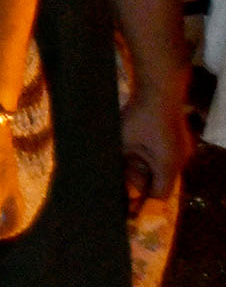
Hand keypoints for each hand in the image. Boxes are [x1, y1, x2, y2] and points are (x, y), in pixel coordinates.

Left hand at [122, 84, 193, 200]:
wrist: (158, 90)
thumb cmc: (139, 117)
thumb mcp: (124, 142)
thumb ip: (120, 163)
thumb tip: (107, 176)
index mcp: (168, 165)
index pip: (159, 194)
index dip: (141, 196)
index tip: (125, 193)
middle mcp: (178, 161)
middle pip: (157, 180)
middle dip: (137, 175)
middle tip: (122, 162)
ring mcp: (179, 151)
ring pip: (157, 167)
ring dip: (140, 162)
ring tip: (126, 148)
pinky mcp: (176, 141)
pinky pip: (161, 155)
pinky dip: (147, 153)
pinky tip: (133, 142)